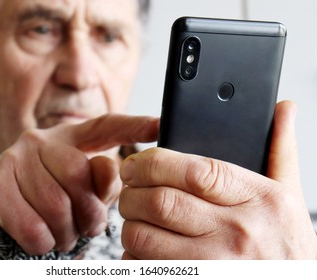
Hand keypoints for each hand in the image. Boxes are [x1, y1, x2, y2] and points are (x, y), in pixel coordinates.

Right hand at [0, 114, 158, 254]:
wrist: (12, 205)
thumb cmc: (60, 193)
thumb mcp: (89, 187)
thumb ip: (105, 180)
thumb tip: (112, 169)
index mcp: (72, 135)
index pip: (106, 126)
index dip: (134, 126)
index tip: (160, 125)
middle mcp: (40, 140)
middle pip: (76, 175)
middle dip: (89, 212)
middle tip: (89, 226)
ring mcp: (14, 160)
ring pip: (53, 205)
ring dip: (67, 231)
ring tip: (68, 233)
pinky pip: (31, 226)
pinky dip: (46, 242)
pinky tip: (48, 237)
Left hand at [119, 101, 316, 258]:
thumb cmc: (287, 246)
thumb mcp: (290, 195)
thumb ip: (281, 150)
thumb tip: (283, 109)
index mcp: (257, 199)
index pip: (194, 171)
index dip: (153, 163)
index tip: (136, 163)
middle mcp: (235, 232)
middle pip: (160, 202)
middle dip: (131, 192)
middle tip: (130, 189)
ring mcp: (212, 264)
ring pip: (144, 236)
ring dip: (130, 224)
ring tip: (137, 218)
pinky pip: (144, 267)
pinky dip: (134, 255)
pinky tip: (146, 248)